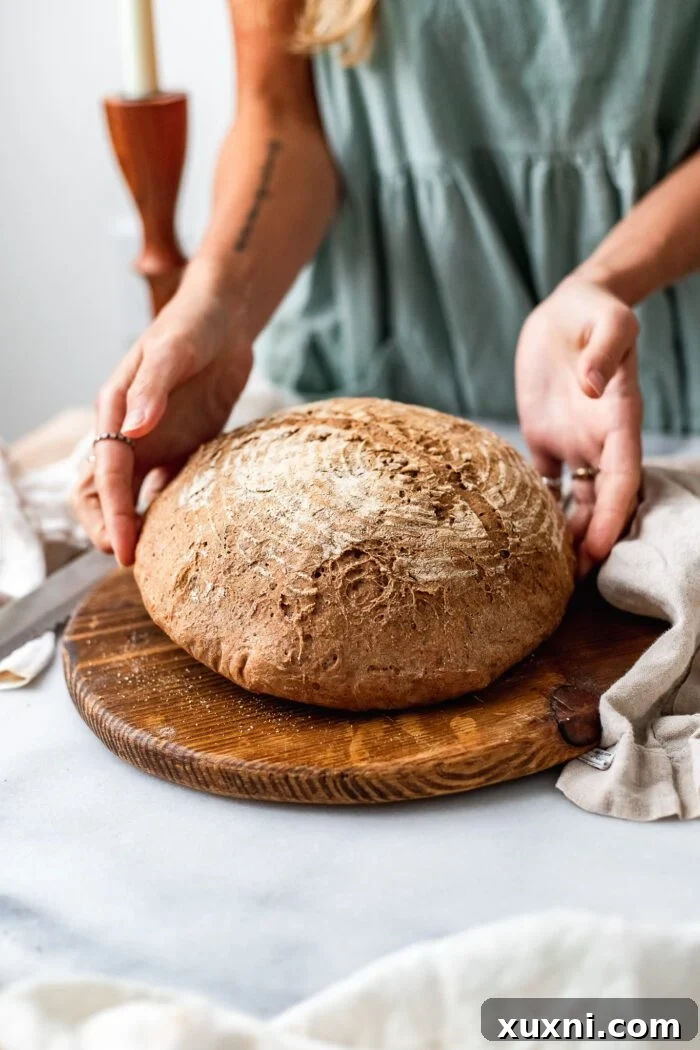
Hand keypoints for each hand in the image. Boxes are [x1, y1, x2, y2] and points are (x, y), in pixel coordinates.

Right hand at [73, 259, 251, 566]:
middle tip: (130, 561)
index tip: (122, 546)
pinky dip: (166, 510)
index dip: (113, 512)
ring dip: (134, 524)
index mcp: (115, 409)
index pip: (106, 472)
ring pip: (131, 494)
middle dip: (109, 527)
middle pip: (103, 491)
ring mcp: (154, 440)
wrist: (225, 318)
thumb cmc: (193, 325)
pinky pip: (167, 485)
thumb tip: (133, 429)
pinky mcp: (181, 445)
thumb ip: (152, 389)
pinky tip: (180, 532)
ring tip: (150, 559)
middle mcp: (128, 430)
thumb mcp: (173, 351)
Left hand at [515, 275, 642, 575]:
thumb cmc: (595, 310)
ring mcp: (571, 442)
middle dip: (591, 541)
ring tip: (547, 574)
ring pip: (573, 500)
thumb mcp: (609, 319)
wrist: (570, 305)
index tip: (598, 549)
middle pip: (601, 502)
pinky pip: (541, 481)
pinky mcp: (544, 437)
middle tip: (571, 583)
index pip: (623, 478)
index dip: (613, 516)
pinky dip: (536, 509)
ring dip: (565, 535)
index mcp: (619, 419)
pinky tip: (518, 536)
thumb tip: (591, 383)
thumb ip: (605, 348)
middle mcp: (598, 440)